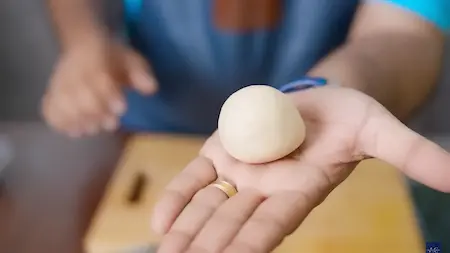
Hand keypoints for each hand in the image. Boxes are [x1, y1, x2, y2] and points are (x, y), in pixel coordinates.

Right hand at [41, 38, 156, 137]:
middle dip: (96, 113)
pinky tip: (76, 129)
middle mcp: (73, 71)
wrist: (83, 46)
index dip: (109, 95)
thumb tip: (151, 89)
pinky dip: (61, 123)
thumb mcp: (131, 59)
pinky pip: (49, 110)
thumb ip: (141, 74)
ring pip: (62, 106)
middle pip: (79, 96)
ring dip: (79, 122)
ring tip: (94, 128)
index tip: (122, 109)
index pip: (98, 78)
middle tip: (112, 123)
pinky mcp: (52, 94)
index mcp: (94, 59)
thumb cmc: (112, 58)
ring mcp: (59, 83)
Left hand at [151, 86, 449, 252]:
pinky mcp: (222, 152)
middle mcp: (265, 190)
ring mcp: (241, 172)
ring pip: (210, 208)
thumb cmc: (349, 116)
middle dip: (208, 249)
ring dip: (186, 233)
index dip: (249, 246)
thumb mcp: (378, 129)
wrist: (320, 100)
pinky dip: (178, 198)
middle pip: (232, 227)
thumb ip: (408, 153)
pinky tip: (160, 224)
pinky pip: (196, 178)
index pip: (270, 228)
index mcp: (299, 192)